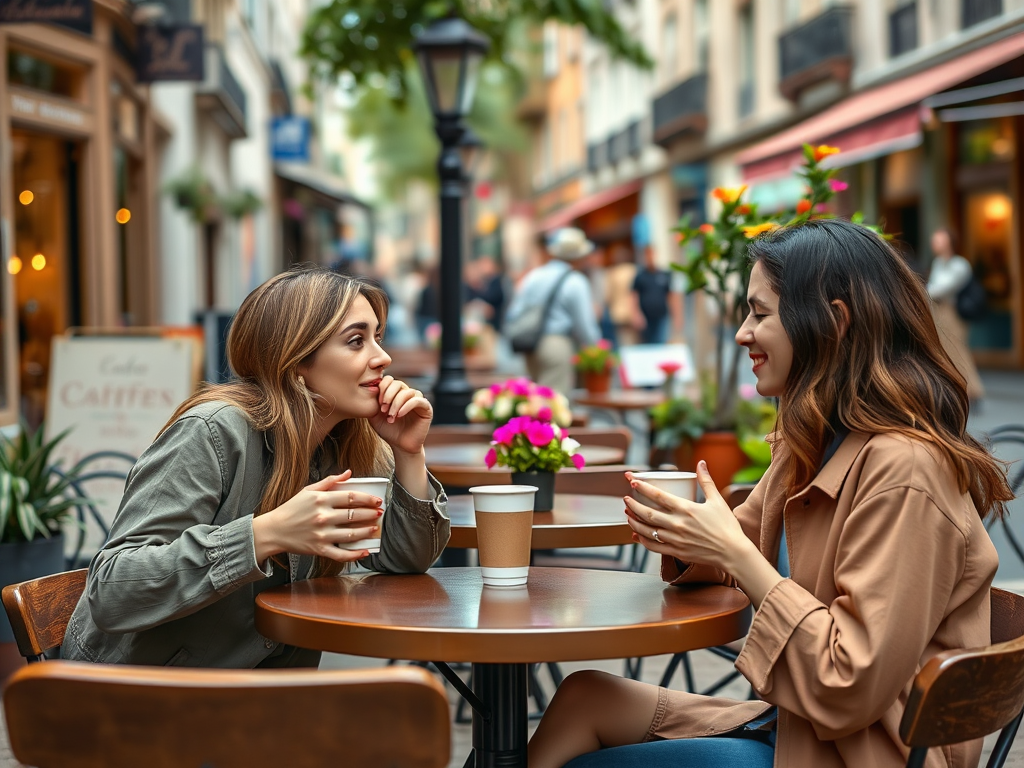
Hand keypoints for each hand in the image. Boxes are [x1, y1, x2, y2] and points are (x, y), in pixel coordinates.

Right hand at [253, 470, 383, 562]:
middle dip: (370, 514)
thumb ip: (330, 482)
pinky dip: (355, 555)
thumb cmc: (291, 509)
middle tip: (380, 513)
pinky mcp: (319, 549)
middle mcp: (323, 517)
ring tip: (375, 528)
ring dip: (366, 531)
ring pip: (351, 534)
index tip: (377, 500)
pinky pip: (341, 554)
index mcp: (321, 500)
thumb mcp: (308, 490)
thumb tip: (348, 473)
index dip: (367, 499)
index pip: (351, 497)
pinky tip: (364, 551)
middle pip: (354, 515)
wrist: (273, 530)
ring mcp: (322, 534)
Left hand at [370, 375, 432, 454]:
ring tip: (391, 416)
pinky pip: (417, 400)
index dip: (382, 388)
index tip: (378, 403)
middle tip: (383, 409)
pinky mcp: (426, 408)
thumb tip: (372, 388)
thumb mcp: (376, 415)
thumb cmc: (388, 430)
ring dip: (396, 403)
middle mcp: (407, 394)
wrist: (400, 446)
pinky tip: (399, 415)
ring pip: (407, 392)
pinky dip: (406, 406)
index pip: (389, 380)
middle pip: (398, 383)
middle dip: (388, 395)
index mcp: (395, 393)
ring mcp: (417, 399)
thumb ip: (373, 402)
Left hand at [622, 462, 748, 570]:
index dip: (643, 488)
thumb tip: (701, 462)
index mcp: (686, 509)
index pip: (658, 496)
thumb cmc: (727, 526)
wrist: (733, 553)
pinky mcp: (676, 552)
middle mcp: (678, 524)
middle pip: (648, 513)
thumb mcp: (717, 500)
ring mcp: (675, 540)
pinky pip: (653, 546)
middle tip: (625, 498)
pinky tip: (636, 534)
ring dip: (634, 521)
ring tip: (627, 513)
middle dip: (633, 504)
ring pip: (647, 530)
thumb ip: (706, 481)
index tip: (632, 481)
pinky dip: (642, 540)